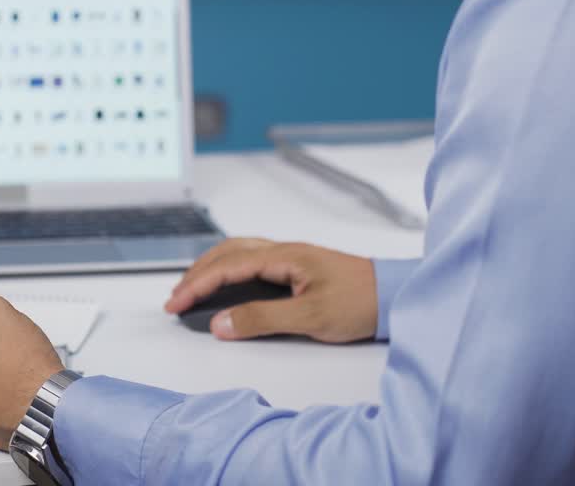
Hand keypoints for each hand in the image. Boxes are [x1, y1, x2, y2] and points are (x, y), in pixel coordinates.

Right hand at [164, 238, 377, 343]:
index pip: (227, 266)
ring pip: (238, 253)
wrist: (398, 297)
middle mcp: (284, 252)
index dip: (197, 284)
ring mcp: (291, 258)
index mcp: (284, 257)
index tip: (176, 303)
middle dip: (196, 274)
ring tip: (193, 288)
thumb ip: (262, 319)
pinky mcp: (299, 268)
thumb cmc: (362, 302)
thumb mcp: (309, 318)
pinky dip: (229, 270)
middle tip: (175, 298)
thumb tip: (221, 323)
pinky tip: (227, 284)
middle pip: (227, 253)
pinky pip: (252, 261)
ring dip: (211, 268)